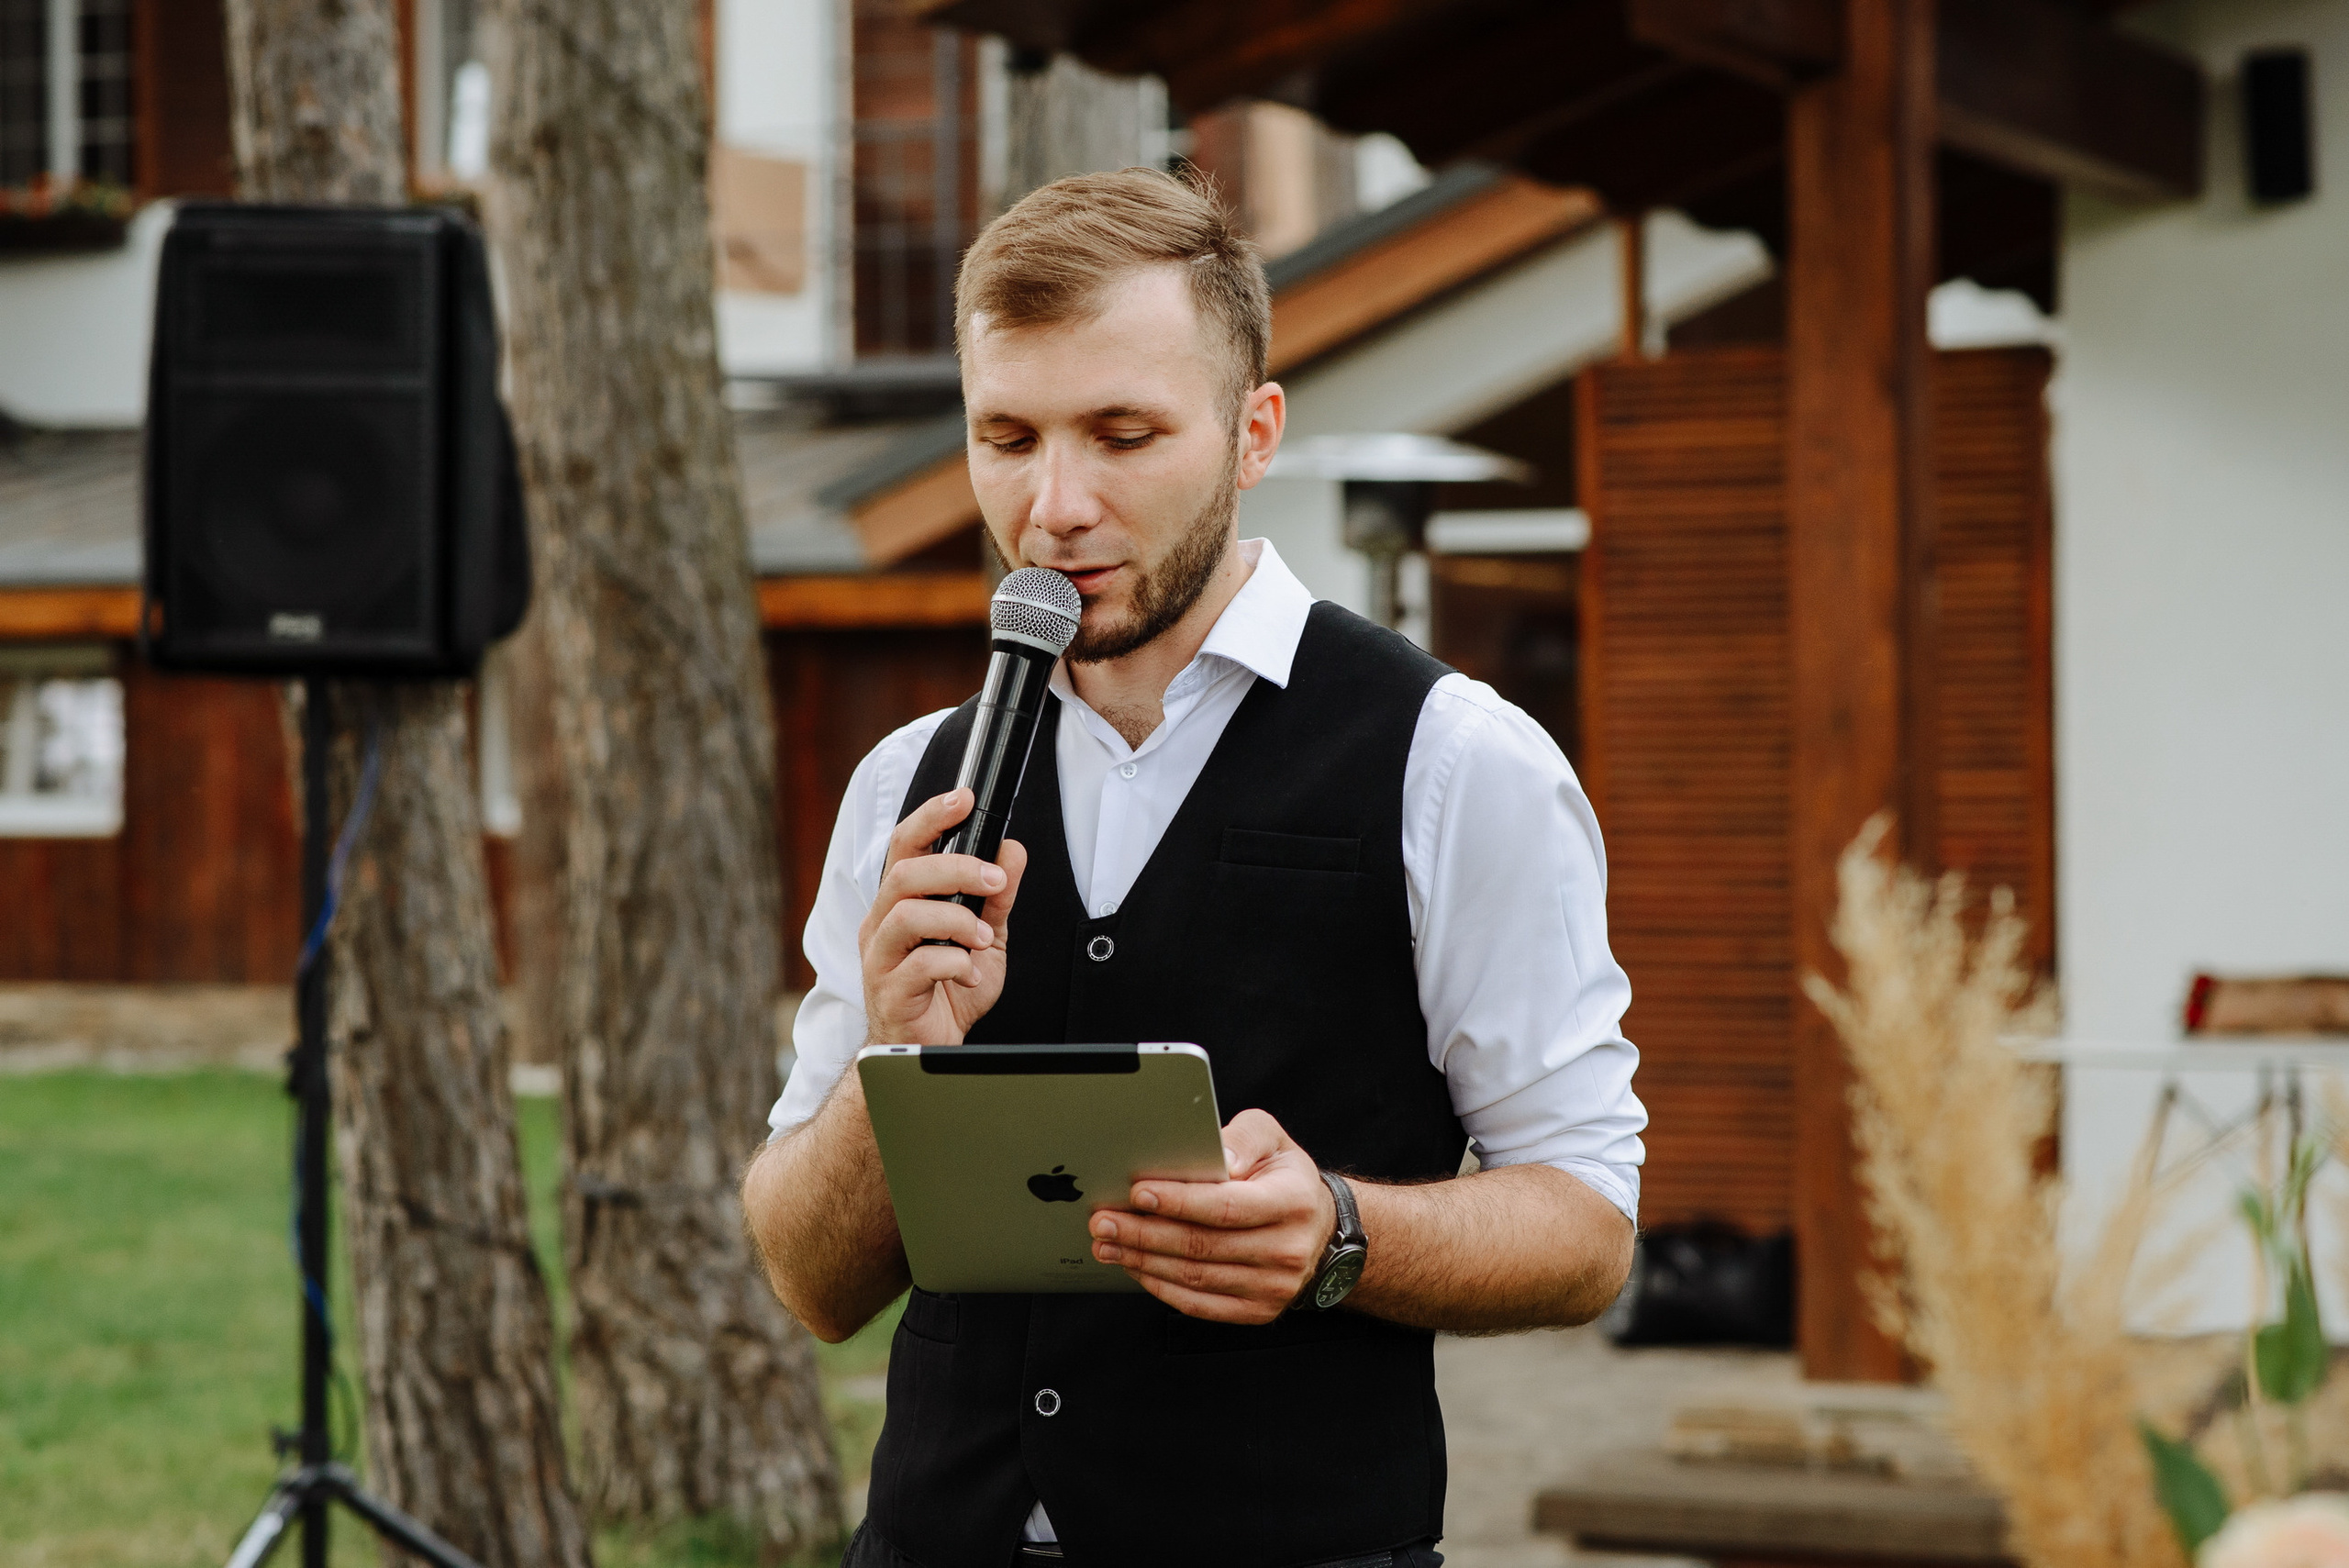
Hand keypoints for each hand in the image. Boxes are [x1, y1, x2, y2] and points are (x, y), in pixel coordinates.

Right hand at [859, 787, 1027, 1045]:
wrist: (932, 1047)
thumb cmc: (949, 990)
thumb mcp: (986, 936)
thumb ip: (998, 896)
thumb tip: (1012, 850)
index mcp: (900, 902)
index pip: (905, 845)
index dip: (930, 817)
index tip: (963, 799)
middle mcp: (882, 922)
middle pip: (905, 874)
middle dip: (955, 868)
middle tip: (994, 880)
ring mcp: (880, 956)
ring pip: (906, 914)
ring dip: (956, 919)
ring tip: (983, 937)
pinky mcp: (888, 990)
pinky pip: (918, 964)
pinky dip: (954, 963)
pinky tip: (969, 971)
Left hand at [1087, 1108, 1338, 1323]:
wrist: (1318, 1230)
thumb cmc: (1284, 1178)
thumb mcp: (1272, 1140)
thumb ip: (1243, 1138)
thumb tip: (1216, 1158)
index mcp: (1293, 1202)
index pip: (1227, 1207)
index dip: (1179, 1202)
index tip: (1137, 1192)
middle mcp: (1287, 1250)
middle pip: (1203, 1245)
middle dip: (1144, 1232)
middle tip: (1104, 1220)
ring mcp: (1274, 1287)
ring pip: (1194, 1277)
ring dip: (1143, 1260)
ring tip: (1108, 1242)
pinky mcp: (1257, 1311)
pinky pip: (1199, 1304)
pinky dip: (1160, 1286)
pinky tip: (1135, 1266)